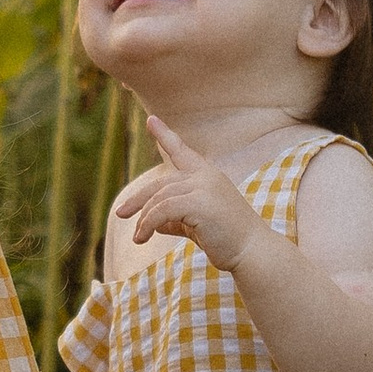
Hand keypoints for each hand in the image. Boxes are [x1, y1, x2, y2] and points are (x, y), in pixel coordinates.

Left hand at [109, 117, 260, 272]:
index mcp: (208, 176)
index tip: (151, 120)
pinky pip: (163, 210)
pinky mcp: (199, 202)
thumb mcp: (197, 224)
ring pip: (160, 197)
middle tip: (120, 213)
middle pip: (162, 182)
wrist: (252, 251)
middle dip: (139, 198)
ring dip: (144, 218)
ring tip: (137, 237)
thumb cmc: (228, 240)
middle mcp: (206, 176)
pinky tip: (142, 237)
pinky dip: (148, 223)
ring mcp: (204, 187)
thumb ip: (176, 219)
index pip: (183, 151)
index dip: (165, 135)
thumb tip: (154, 224)